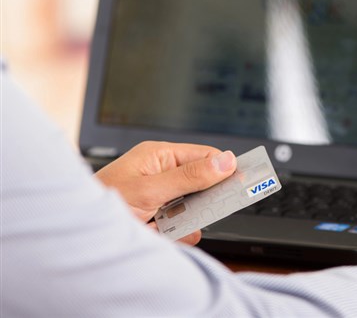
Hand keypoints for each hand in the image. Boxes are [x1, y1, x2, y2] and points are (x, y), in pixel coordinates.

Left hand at [95, 142, 236, 244]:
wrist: (77, 237)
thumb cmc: (102, 203)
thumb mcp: (150, 189)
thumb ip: (190, 176)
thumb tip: (225, 161)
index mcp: (160, 155)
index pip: (205, 156)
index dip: (225, 168)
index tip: (244, 181)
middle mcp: (163, 173)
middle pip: (204, 182)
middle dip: (204, 199)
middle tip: (202, 208)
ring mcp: (161, 197)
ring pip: (195, 207)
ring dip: (187, 220)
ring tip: (166, 224)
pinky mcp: (160, 219)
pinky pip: (184, 226)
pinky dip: (179, 234)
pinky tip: (162, 235)